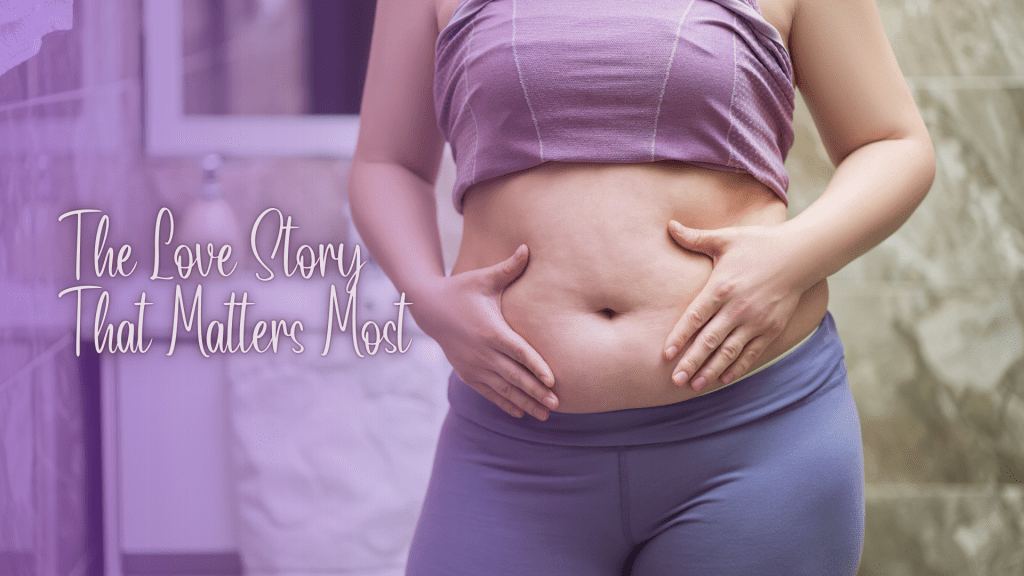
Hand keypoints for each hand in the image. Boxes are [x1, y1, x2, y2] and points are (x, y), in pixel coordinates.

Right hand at [415, 245, 558, 418]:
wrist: (429, 308)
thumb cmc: (462, 289)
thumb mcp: (484, 278)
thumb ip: (509, 268)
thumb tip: (527, 247)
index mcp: (490, 330)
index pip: (518, 352)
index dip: (535, 367)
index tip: (552, 380)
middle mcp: (481, 352)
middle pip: (514, 376)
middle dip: (536, 391)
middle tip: (558, 404)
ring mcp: (473, 365)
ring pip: (503, 389)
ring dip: (525, 402)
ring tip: (546, 414)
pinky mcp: (467, 372)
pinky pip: (489, 392)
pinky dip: (505, 403)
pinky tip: (521, 413)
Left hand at [662, 220, 808, 392]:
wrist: (801, 254)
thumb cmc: (759, 244)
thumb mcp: (726, 238)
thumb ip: (695, 237)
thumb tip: (669, 225)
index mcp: (722, 287)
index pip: (695, 317)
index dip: (680, 336)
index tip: (666, 353)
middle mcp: (738, 308)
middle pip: (709, 340)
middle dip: (691, 362)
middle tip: (674, 380)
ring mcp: (756, 321)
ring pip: (729, 352)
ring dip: (710, 370)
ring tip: (694, 386)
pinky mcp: (771, 329)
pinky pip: (751, 353)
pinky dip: (736, 367)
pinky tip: (722, 379)